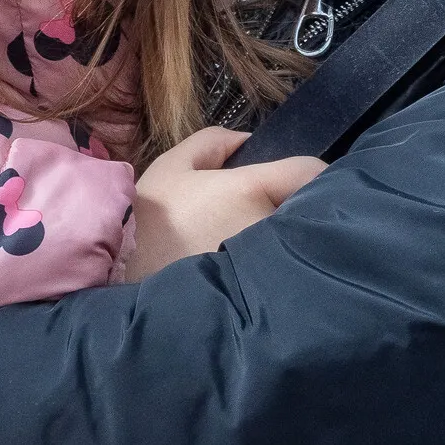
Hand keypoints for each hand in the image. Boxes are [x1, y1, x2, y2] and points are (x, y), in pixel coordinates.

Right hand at [118, 126, 324, 280]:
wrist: (133, 295)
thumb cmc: (151, 226)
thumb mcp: (169, 170)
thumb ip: (211, 144)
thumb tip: (246, 141)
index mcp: (250, 189)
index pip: (309, 172)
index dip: (310, 174)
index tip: (300, 183)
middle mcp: (270, 226)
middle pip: (307, 212)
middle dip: (297, 211)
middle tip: (274, 218)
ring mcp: (273, 268)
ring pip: (298, 246)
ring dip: (290, 243)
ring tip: (265, 252)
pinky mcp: (268, 303)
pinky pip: (288, 278)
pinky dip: (281, 274)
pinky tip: (259, 280)